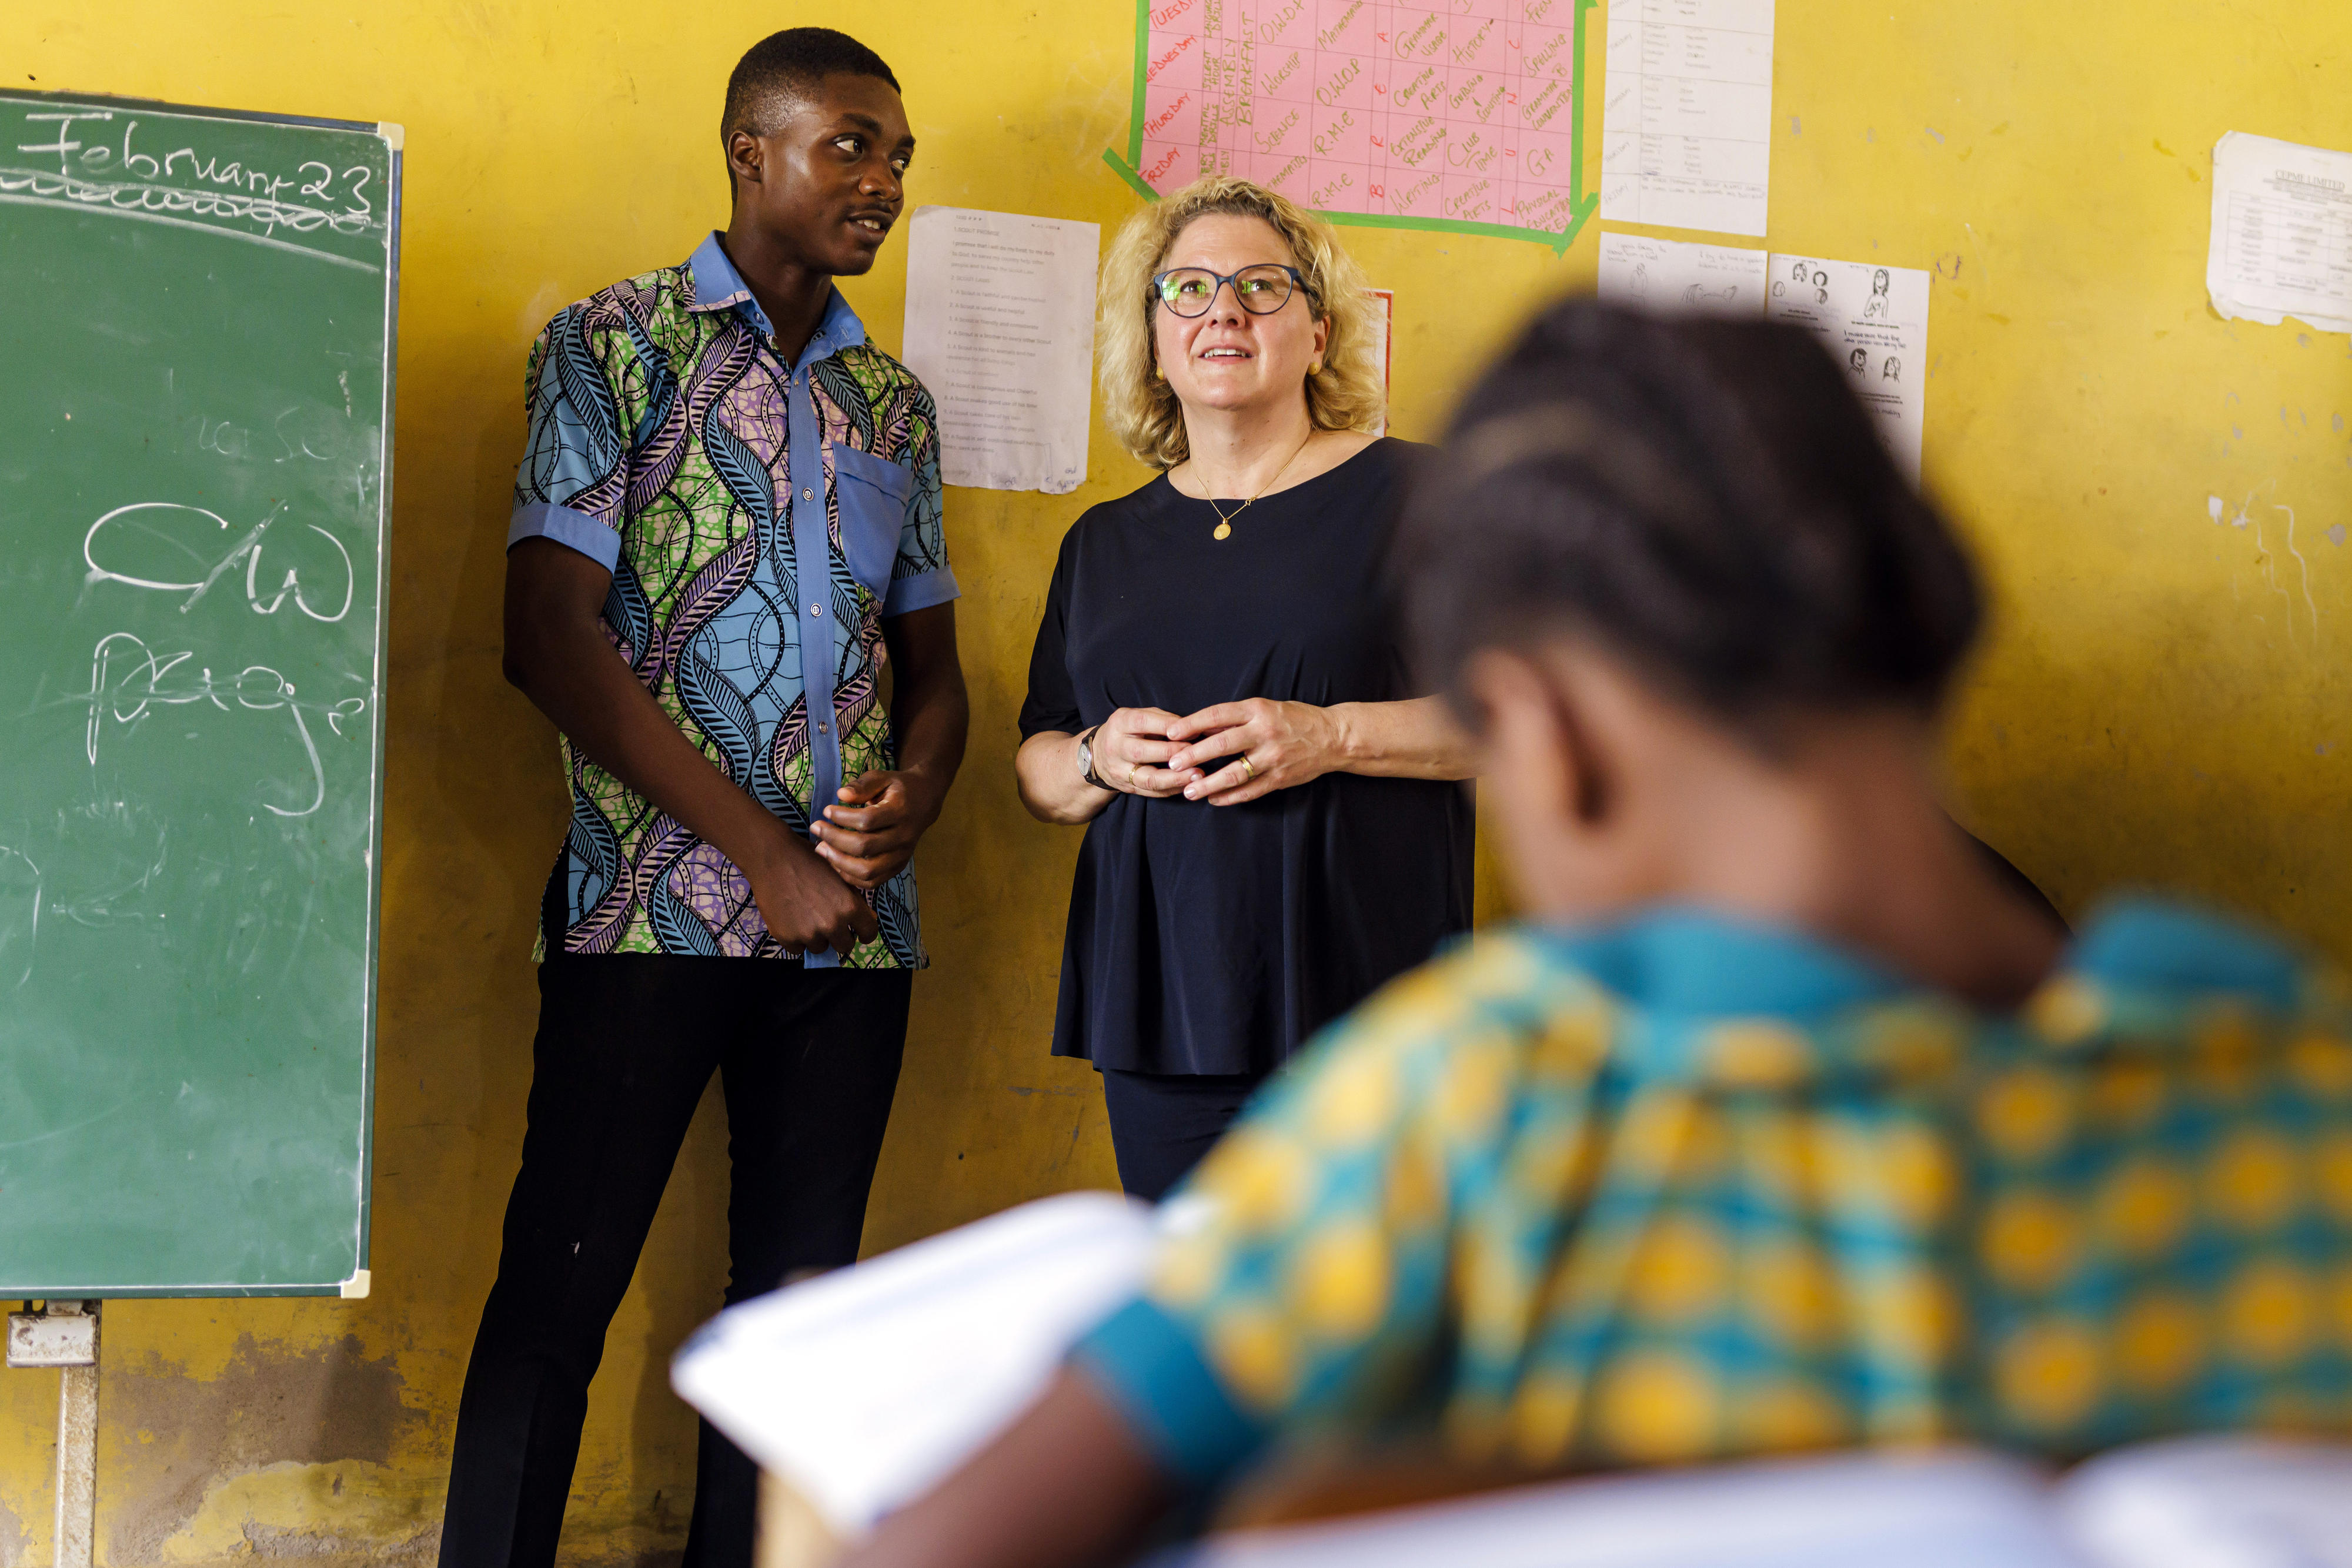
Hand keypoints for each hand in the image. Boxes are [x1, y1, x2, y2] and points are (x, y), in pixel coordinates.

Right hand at [744, 829, 880, 956]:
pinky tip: (790, 920)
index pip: (869, 933)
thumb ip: (855, 900)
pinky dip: (795, 939)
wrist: (772, 857)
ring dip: (816, 938)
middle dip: (839, 937)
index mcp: (849, 907)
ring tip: (805, 917)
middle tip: (827, 922)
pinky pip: (798, 949)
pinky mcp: (787, 938)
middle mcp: (832, 924)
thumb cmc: (808, 861)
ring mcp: (809, 934)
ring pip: (820, 948)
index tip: (857, 932)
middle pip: (845, 946)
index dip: (864, 933)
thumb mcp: (840, 876)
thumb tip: (868, 918)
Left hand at [813, 769, 944, 888]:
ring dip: (838, 862)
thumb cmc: (898, 788)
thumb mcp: (882, 778)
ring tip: (821, 848)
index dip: (842, 817)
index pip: (867, 820)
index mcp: (900, 811)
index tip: (826, 810)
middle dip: (834, 839)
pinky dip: (850, 877)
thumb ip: (862, 785)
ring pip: (867, 871)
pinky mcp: (898, 867)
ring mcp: (902, 855)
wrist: (925, 802)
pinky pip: (872, 882)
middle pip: (864, 847)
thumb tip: (841, 795)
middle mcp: (903, 837)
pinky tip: (835, 862)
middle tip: (816, 828)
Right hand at [1090, 707, 1200, 798]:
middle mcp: (1116, 747)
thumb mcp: (1138, 716)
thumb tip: (1192, 727)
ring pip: (1148, 778)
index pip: (1143, 722)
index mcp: (1120, 723)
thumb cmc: (1128, 731)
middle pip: (1143, 752)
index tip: (1192, 729)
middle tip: (1199, 752)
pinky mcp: (1127, 788)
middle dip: (1173, 753)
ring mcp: (1119, 771)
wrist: (1098, 755)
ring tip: (1198, 775)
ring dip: (1175, 778)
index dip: (1168, 726)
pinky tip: (1189, 785)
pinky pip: (1151, 793)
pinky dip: (1172, 790)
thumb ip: (1162, 719)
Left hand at [1165, 699, 1341, 805]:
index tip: (1170, 733)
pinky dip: (1230, 797)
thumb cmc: (1295, 719)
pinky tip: (1214, 800)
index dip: (1191, 724)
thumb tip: (1200, 727)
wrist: (1334, 737)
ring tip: (1189, 791)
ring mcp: (1273, 757)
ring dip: (1208, 784)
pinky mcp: (1280, 778)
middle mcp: (1264, 732)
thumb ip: (1235, 718)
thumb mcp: (1266, 708)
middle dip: (1193, 755)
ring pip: (1233, 773)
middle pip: (1221, 744)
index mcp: (1258, 710)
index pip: (1216, 715)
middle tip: (1172, 763)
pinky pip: (1250, 790)